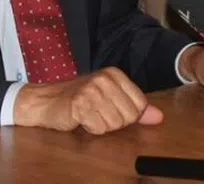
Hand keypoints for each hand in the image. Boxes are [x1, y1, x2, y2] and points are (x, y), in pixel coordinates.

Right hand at [13, 67, 162, 134]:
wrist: (45, 100)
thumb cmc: (78, 99)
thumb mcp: (110, 98)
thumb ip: (136, 107)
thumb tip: (158, 117)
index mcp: (115, 74)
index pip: (140, 105)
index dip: (128, 115)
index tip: (111, 109)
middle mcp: (104, 79)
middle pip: (129, 116)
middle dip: (114, 121)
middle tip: (97, 112)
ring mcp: (92, 90)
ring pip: (115, 124)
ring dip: (101, 125)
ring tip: (89, 114)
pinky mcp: (80, 105)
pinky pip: (99, 128)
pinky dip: (90, 128)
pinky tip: (81, 118)